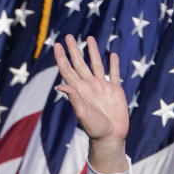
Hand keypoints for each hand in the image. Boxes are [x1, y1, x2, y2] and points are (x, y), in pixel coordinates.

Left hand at [54, 35, 128, 172]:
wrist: (111, 137)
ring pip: (96, 64)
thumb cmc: (94, 128)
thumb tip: (60, 84)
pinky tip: (112, 54)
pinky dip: (113, 64)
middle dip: (74, 50)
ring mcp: (102, 87)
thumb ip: (73, 97)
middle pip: (79, 63)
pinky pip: (114, 74)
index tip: (57, 45)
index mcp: (79, 90)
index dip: (62, 57)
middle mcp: (89, 86)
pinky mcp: (115, 91)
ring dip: (93, 52)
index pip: (67, 69)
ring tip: (90, 38)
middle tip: (69, 36)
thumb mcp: (82, 112)